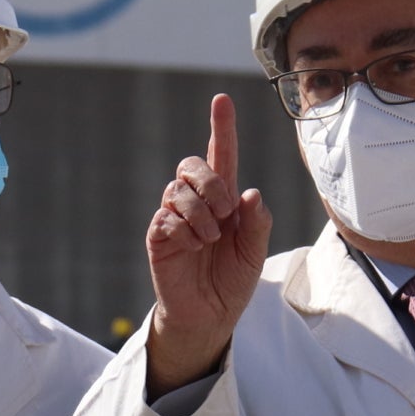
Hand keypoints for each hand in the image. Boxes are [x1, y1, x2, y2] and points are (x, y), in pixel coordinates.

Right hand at [145, 94, 273, 395]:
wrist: (210, 316)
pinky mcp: (157, 237)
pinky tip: (192, 248)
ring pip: (177, 189)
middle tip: (225, 213)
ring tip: (210, 240)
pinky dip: (184, 232)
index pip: (221, 155)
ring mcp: (173, 218)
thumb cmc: (232, 281)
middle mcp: (196, 202)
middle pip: (192, 164)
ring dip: (200, 213)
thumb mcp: (255, 252)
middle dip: (211, 183)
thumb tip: (250, 194)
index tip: (222, 99)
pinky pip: (165, 218)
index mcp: (224, 200)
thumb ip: (257, 223)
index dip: (221, 127)